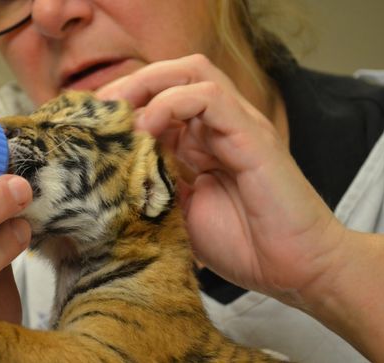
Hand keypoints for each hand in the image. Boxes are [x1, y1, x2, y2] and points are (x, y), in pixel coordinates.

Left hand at [97, 55, 346, 304]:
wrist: (294, 269)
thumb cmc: (241, 244)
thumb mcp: (178, 212)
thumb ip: (151, 184)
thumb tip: (108, 172)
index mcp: (199, 141)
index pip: (158, 97)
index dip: (122, 104)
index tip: (89, 125)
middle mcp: (218, 126)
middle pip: (173, 74)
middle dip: (130, 84)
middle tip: (98, 110)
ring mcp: (238, 126)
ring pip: (192, 73)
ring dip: (147, 86)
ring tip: (118, 113)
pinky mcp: (253, 136)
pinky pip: (211, 98)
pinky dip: (173, 103)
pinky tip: (148, 127)